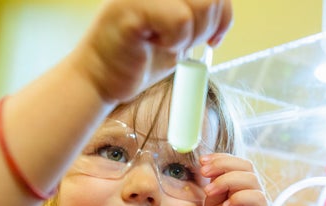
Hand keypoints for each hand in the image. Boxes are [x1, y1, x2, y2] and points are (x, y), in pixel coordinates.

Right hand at [74, 0, 232, 102]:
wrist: (100, 79)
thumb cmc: (137, 57)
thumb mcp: (178, 34)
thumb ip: (199, 17)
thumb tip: (225, 10)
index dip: (222, 14)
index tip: (213, 38)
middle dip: (208, 27)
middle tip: (183, 44)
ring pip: (201, 4)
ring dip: (191, 35)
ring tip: (166, 44)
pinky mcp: (133, 5)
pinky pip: (180, 19)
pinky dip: (176, 41)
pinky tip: (155, 45)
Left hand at [200, 153, 268, 205]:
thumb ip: (213, 190)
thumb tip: (208, 170)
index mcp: (240, 188)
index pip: (237, 163)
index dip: (220, 158)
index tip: (202, 161)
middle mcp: (252, 193)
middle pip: (246, 166)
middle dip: (223, 164)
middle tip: (204, 171)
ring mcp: (259, 205)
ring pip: (251, 179)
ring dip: (227, 180)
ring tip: (210, 192)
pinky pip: (257, 199)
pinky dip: (239, 198)